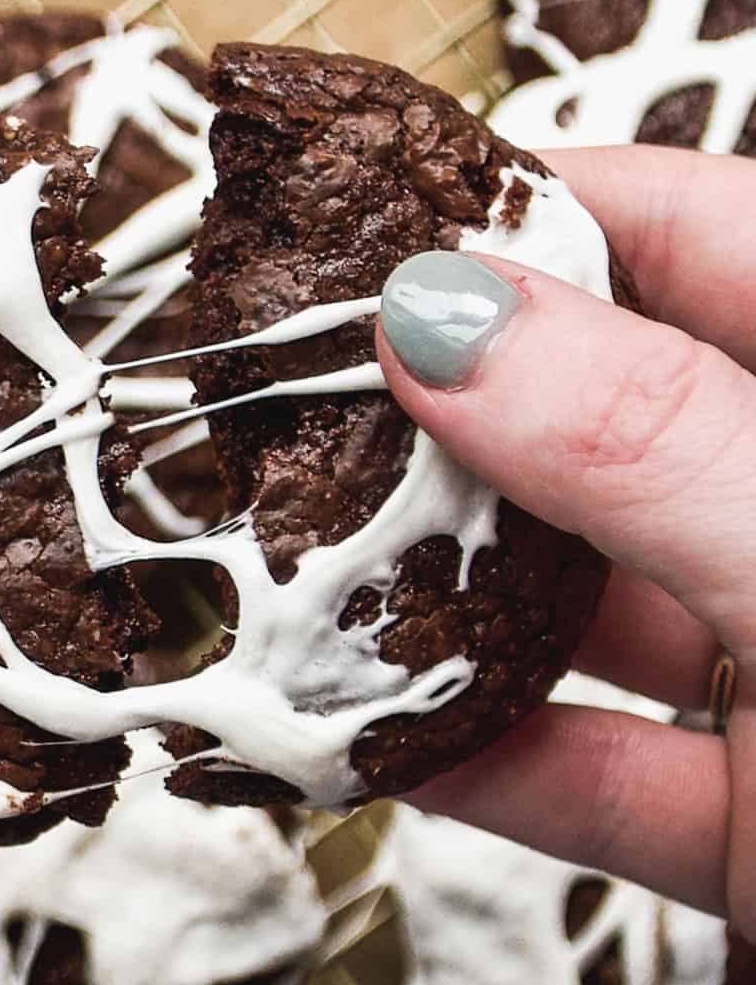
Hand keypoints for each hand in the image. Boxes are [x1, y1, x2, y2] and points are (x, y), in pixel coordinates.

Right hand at [376, 145, 754, 937]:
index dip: (530, 215)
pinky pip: (596, 769)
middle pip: (612, 412)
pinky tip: (376, 746)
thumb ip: (656, 444)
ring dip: (446, 602)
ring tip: (305, 572)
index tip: (362, 233)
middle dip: (449, 414)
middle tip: (287, 405)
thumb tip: (449, 313)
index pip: (698, 231)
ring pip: (592, 597)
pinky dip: (487, 763)